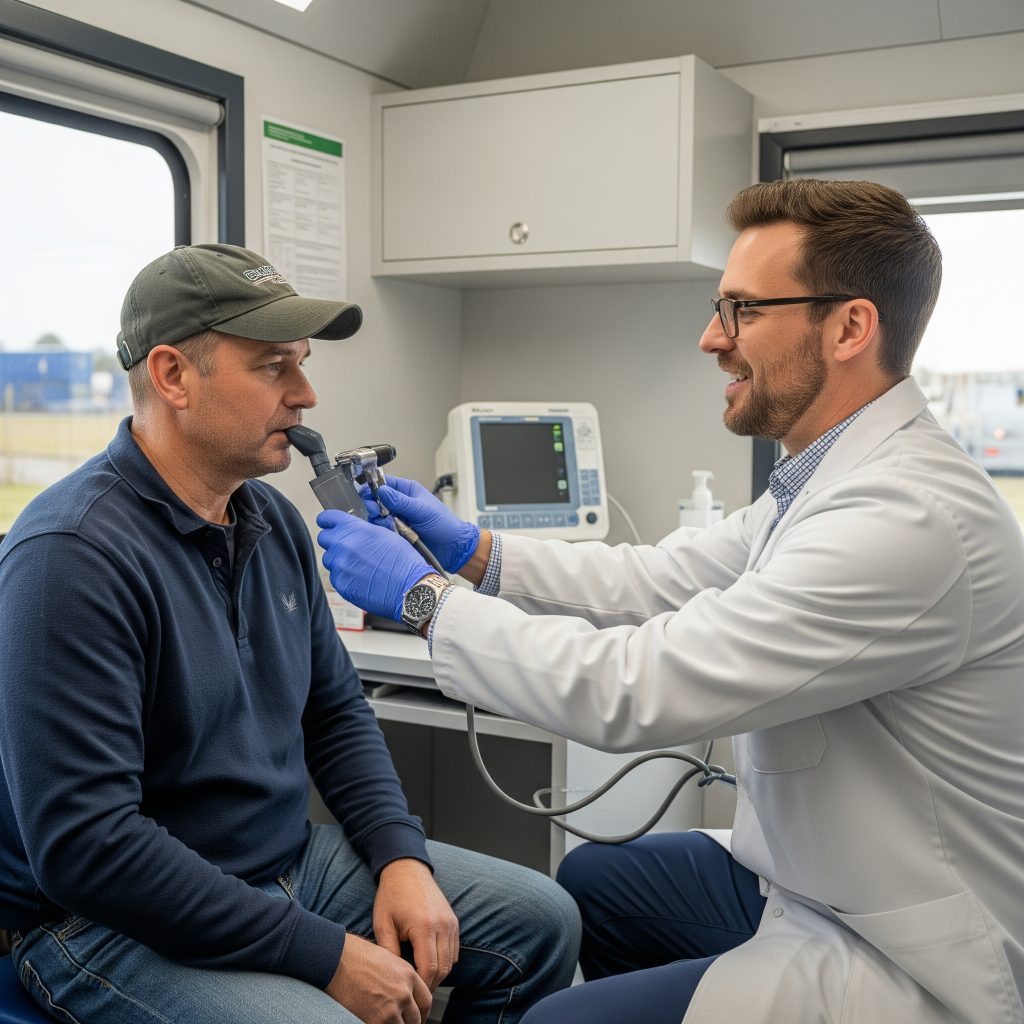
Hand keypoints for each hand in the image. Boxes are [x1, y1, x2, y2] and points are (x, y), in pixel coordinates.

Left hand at [317, 510, 431, 620]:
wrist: (409, 588)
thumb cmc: (403, 561)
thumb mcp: (386, 534)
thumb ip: (363, 529)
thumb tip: (352, 529)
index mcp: (356, 530)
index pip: (327, 518)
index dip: (328, 520)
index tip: (328, 523)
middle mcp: (344, 546)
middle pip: (324, 538)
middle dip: (334, 540)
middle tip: (348, 547)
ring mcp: (340, 567)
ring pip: (329, 558)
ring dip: (339, 559)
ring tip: (359, 565)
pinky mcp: (340, 584)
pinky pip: (335, 576)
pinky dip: (344, 576)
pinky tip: (360, 577)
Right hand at [326, 932, 430, 1023]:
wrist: (336, 959)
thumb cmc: (356, 955)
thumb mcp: (388, 959)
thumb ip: (400, 978)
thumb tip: (403, 993)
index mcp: (408, 975)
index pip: (426, 1001)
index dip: (422, 1013)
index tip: (417, 1017)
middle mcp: (403, 992)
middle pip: (416, 1018)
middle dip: (411, 1023)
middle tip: (402, 1023)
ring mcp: (391, 1008)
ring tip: (387, 1022)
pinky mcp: (375, 1020)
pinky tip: (375, 1022)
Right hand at [364, 476, 479, 572]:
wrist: (452, 548)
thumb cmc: (443, 524)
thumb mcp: (422, 510)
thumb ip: (401, 501)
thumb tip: (382, 490)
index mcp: (408, 491)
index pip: (385, 483)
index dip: (374, 487)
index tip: (367, 494)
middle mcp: (400, 503)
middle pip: (377, 500)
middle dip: (374, 506)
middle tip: (378, 512)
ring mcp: (398, 518)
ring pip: (378, 516)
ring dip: (379, 520)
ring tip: (389, 525)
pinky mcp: (397, 532)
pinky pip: (383, 530)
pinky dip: (384, 531)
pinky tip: (392, 533)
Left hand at [374, 859, 458, 992]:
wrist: (407, 869)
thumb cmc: (392, 895)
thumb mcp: (383, 923)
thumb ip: (389, 952)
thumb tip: (395, 975)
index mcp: (424, 926)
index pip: (429, 968)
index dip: (421, 985)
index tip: (410, 990)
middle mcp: (442, 925)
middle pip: (443, 968)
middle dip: (430, 984)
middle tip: (416, 991)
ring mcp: (450, 922)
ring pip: (451, 961)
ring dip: (439, 974)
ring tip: (422, 980)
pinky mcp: (453, 921)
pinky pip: (454, 949)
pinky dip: (445, 961)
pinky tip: (430, 963)